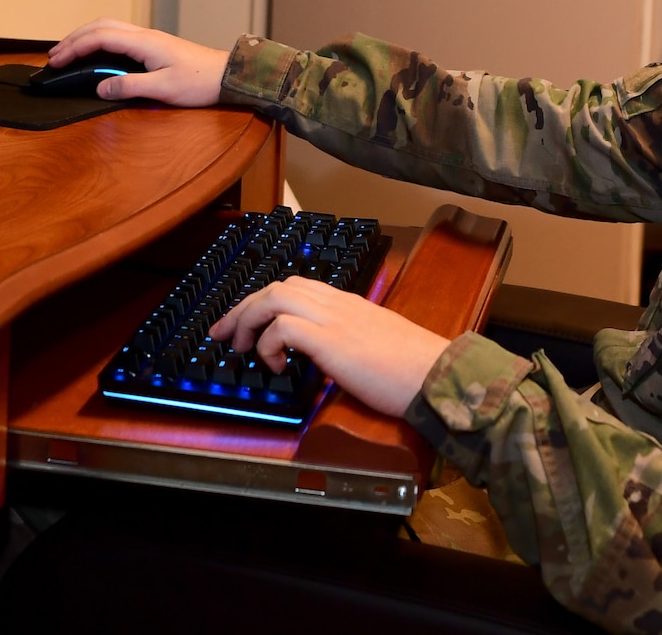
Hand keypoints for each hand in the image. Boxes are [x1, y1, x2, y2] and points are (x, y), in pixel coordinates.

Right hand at [50, 19, 229, 104]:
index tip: (58, 60)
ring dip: (85, 37)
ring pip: (108, 28)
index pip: (100, 37)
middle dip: (73, 38)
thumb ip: (129, 87)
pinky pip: (118, 36)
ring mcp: (148, 38)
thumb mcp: (163, 89)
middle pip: (100, 26)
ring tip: (68, 52)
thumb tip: (101, 87)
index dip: (75, 48)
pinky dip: (99, 41)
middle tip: (55, 55)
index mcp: (143, 42)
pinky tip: (95, 53)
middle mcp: (144, 35)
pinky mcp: (152, 45)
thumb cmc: (200, 81)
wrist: (226, 75)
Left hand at [209, 277, 450, 417]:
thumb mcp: (378, 344)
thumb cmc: (415, 369)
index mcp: (348, 304)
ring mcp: (335, 319)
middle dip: (242, 308)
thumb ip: (351, 340)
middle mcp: (338, 304)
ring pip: (274, 298)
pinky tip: (277, 367)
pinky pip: (283, 327)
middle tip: (222, 334)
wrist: (439, 375)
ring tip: (240, 349)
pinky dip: (268, 344)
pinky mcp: (332, 341)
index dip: (262, 301)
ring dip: (247, 321)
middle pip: (277, 287)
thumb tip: (328, 355)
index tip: (242, 323)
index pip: (296, 286)